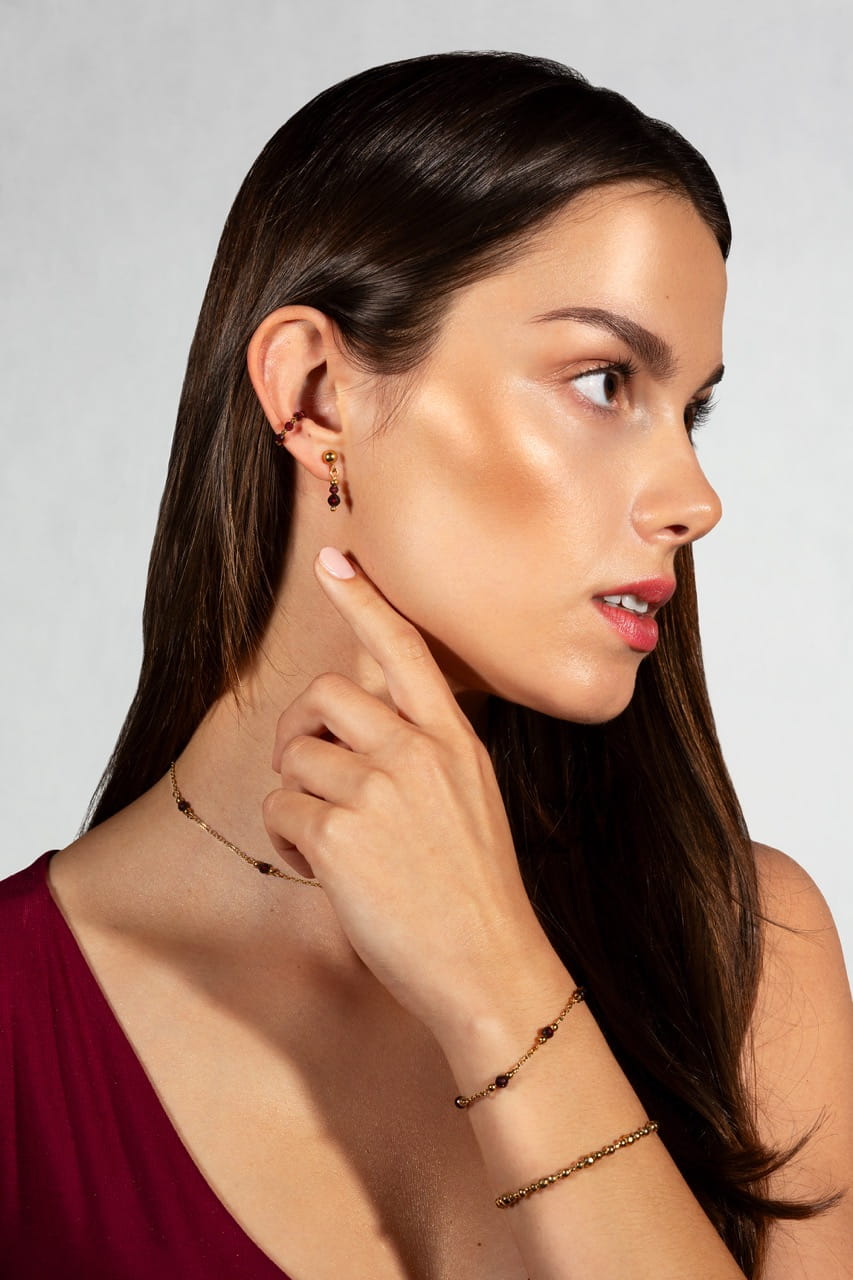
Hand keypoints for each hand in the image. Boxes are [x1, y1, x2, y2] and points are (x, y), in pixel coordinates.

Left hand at [262, 547, 549, 1041]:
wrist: (491, 969)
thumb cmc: (477, 891)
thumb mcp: (471, 799)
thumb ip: (425, 750)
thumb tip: (363, 713)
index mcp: (454, 741)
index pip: (407, 650)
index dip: (366, 601)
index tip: (336, 560)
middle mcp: (416, 753)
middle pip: (324, 693)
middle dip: (300, 727)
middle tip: (306, 766)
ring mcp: (378, 792)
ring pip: (294, 756)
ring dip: (296, 796)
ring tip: (330, 841)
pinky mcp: (339, 837)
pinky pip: (279, 808)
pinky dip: (289, 839)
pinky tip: (326, 870)